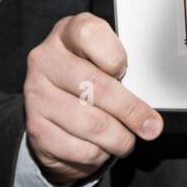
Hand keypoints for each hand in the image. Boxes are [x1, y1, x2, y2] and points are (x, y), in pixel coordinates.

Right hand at [23, 12, 162, 186]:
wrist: (54, 108)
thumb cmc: (90, 77)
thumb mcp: (104, 60)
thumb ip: (121, 70)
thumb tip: (149, 107)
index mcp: (67, 33)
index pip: (90, 33)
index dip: (114, 55)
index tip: (125, 71)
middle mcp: (45, 59)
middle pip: (95, 85)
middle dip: (130, 111)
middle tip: (151, 127)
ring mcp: (37, 94)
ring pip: (91, 123)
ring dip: (118, 138)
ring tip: (127, 140)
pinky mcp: (35, 128)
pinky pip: (79, 148)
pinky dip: (99, 153)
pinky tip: (102, 147)